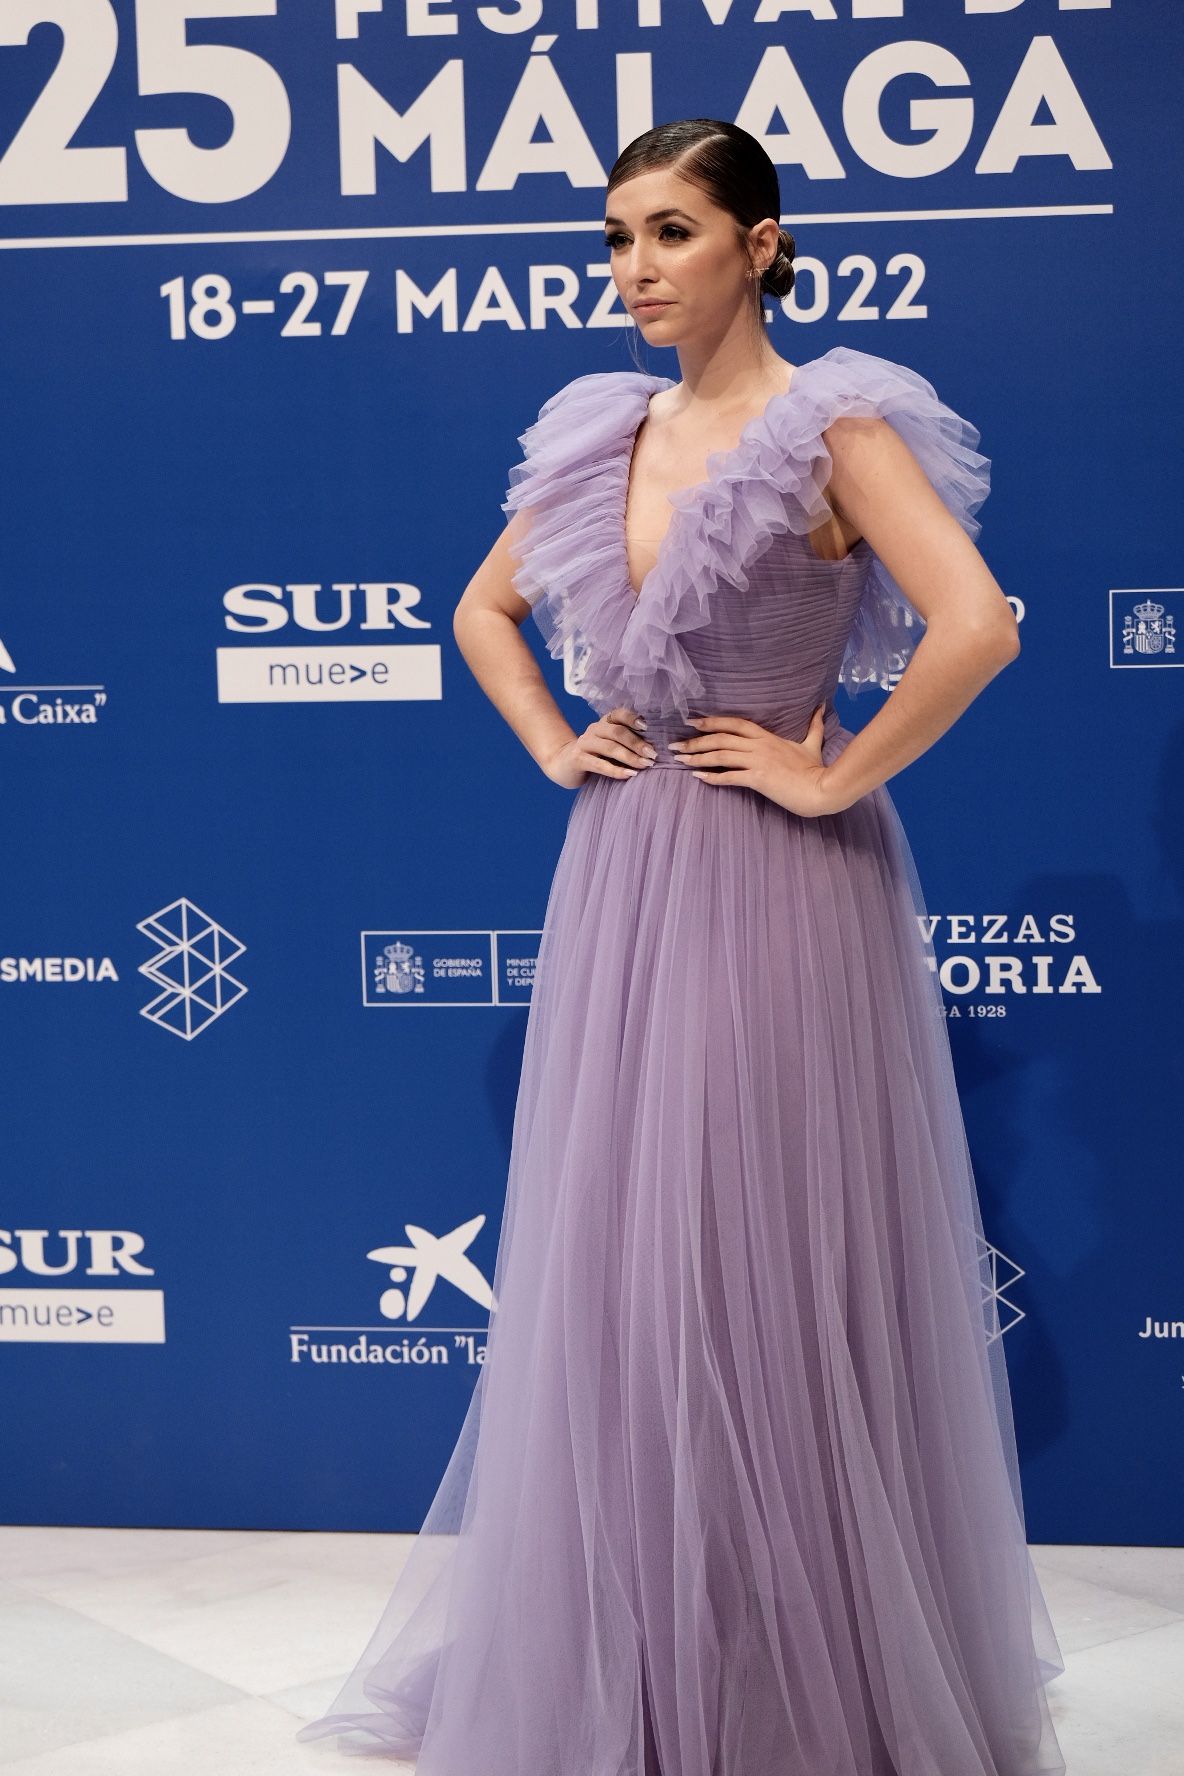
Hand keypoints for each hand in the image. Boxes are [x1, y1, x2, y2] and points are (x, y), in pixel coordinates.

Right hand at [541, 706, 656, 788]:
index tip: (648, 727)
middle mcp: (594, 729)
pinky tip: (629, 775)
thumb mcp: (610, 745)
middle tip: (653, 754)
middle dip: (637, 743)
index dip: (633, 718)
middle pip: (617, 732)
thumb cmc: (595, 756)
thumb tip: (654, 749)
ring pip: (610, 748)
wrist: (564, 765)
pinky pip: (599, 765)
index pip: (619, 714)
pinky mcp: (578, 759)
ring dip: (630, 757)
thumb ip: (626, 742)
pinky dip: (616, 770)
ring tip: (645, 765)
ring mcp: (585, 743)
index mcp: (604, 723)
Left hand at [669, 704, 839, 817]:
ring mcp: (758, 761)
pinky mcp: (758, 778)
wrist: (823, 788)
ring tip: (679, 760)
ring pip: (721, 755)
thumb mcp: (813, 743)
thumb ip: (814, 726)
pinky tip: (697, 777)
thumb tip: (821, 708)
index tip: (692, 722)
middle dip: (695, 740)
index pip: (734, 723)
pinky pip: (729, 776)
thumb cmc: (816, 768)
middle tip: (675, 744)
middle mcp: (759, 746)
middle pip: (721, 738)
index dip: (712, 721)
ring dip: (697, 756)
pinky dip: (711, 777)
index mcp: (767, 737)